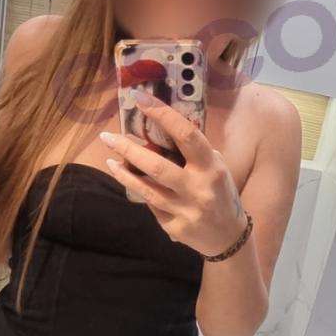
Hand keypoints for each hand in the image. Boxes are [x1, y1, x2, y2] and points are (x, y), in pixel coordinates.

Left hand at [99, 92, 248, 256]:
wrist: (228, 237)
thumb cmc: (220, 192)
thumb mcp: (217, 167)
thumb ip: (194, 151)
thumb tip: (164, 126)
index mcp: (211, 167)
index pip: (186, 135)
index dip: (162, 114)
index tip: (140, 99)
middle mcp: (197, 188)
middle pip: (156, 165)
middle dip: (128, 149)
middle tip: (107, 136)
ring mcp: (184, 210)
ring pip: (145, 188)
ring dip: (124, 172)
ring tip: (110, 158)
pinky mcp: (172, 227)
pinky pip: (150, 203)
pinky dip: (137, 188)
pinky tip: (126, 178)